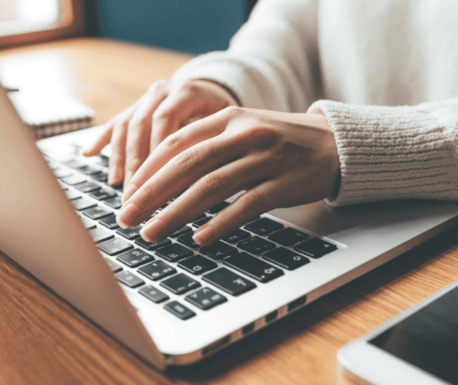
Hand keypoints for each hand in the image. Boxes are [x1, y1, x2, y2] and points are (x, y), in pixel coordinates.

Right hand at [83, 79, 238, 187]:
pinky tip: (87, 154)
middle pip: (141, 125)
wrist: (214, 89)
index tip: (155, 180)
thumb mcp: (226, 124)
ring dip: (120, 157)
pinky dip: (101, 140)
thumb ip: (213, 142)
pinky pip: (115, 123)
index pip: (166, 120)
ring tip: (118, 185)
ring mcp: (146, 98)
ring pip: (126, 125)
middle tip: (134, 193)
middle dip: (136, 162)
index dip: (157, 150)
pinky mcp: (135, 107)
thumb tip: (203, 180)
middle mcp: (163, 91)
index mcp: (187, 91)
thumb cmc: (225, 115)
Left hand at [116, 107, 339, 244]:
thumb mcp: (242, 131)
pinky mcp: (284, 183)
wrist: (335, 144)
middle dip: (151, 194)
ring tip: (152, 233)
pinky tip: (199, 238)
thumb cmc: (280, 141)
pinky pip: (246, 205)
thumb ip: (207, 146)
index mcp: (227, 118)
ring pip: (211, 186)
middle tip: (127, 217)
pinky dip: (220, 223)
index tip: (127, 194)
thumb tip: (162, 178)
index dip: (147, 170)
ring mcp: (265, 158)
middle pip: (187, 164)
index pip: (176, 143)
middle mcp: (244, 133)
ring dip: (176, 213)